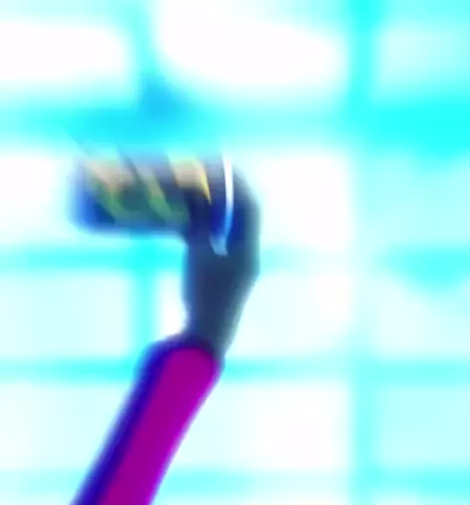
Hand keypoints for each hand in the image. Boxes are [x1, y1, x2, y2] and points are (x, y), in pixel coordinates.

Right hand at [183, 172, 259, 356]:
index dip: (237, 185)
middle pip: (239, 218)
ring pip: (226, 231)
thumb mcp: (199, 257)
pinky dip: (203, 231)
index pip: (249, 208)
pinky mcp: (220, 278)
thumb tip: (194, 199)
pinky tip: (184, 225)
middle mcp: (246, 256)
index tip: (221, 167)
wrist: (206, 338)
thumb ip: (198, 227)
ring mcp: (234, 268)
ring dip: (211, 213)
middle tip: (204, 180)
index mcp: (247, 249)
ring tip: (192, 197)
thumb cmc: (205, 298)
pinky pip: (215, 245)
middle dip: (223, 197)